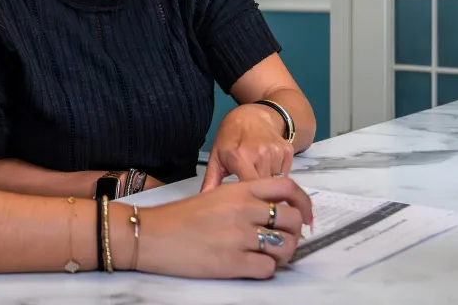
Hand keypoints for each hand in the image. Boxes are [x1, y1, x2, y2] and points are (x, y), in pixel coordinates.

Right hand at [125, 177, 312, 278]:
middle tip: (283, 240)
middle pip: (292, 220)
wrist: (152, 235)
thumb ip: (246, 198)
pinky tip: (250, 266)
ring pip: (285, 246)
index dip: (304, 203)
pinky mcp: (232, 263)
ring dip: (281, 254)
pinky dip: (264, 270)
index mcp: (240, 189)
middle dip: (293, 233)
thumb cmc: (182, 217)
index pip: (287, 188)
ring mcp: (239, 236)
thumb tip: (275, 211)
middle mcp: (243, 209)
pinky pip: (268, 269)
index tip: (305, 217)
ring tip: (266, 255)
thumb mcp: (216, 195)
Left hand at [201, 104, 292, 191]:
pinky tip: (267, 166)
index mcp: (240, 156)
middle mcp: (261, 154)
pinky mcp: (288, 150)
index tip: (245, 204)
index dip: (249, 199)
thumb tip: (203, 200)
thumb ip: (211, 180)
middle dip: (259, 192)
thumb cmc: (231, 136)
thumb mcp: (216, 156)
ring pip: (276, 181)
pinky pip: (285, 173)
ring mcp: (276, 151)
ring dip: (268, 182)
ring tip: (257, 173)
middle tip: (250, 188)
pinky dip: (277, 174)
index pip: (250, 187)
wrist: (252, 115)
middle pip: (265, 187)